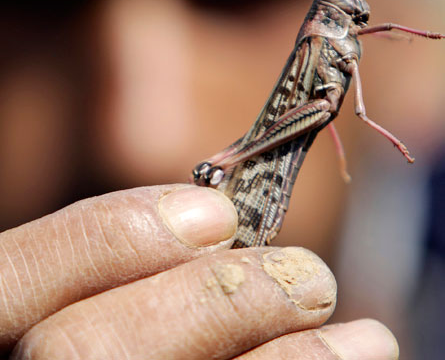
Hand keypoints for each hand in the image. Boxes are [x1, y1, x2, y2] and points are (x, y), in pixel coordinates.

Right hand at [0, 185, 397, 358]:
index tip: (218, 212)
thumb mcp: (79, 290)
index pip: (15, 277)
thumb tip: (212, 219)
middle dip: (207, 302)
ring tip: (363, 342)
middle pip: (77, 351)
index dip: (112, 235)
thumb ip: (113, 267)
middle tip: (313, 278)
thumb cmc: (100, 329)